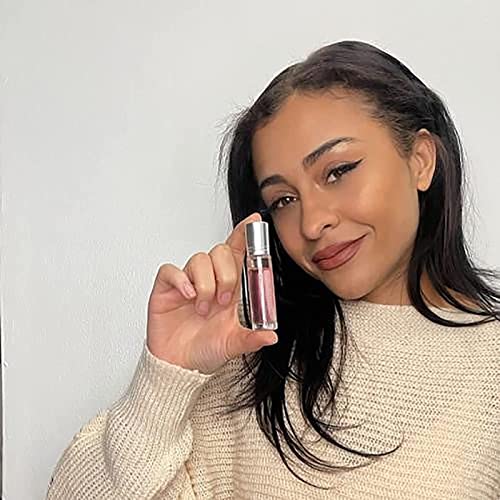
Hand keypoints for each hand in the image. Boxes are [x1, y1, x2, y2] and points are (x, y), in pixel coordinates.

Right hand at [146, 212, 277, 373]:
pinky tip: (188, 297)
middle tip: (223, 299)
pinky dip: (181, 280)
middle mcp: (209, 281)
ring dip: (205, 283)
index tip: (254, 222)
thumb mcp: (233, 344)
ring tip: (203, 307)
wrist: (179, 366)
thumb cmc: (205, 350)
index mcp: (229, 288)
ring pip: (199, 259)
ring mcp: (187, 283)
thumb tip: (271, 335)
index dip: (244, 236)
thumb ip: (251, 338)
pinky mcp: (166, 289)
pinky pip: (171, 270)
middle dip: (226, 273)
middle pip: (220, 252)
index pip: (237, 254)